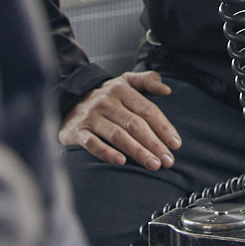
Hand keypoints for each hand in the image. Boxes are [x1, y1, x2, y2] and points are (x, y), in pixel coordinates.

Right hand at [61, 71, 180, 168]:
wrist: (68, 101)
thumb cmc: (105, 96)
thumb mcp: (126, 81)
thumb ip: (147, 81)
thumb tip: (166, 89)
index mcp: (121, 89)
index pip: (147, 110)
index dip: (163, 127)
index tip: (175, 144)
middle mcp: (106, 102)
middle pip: (135, 124)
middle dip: (154, 144)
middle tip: (167, 160)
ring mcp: (91, 117)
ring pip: (117, 135)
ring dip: (137, 151)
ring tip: (152, 164)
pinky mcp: (77, 131)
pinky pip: (92, 143)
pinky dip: (106, 152)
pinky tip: (121, 161)